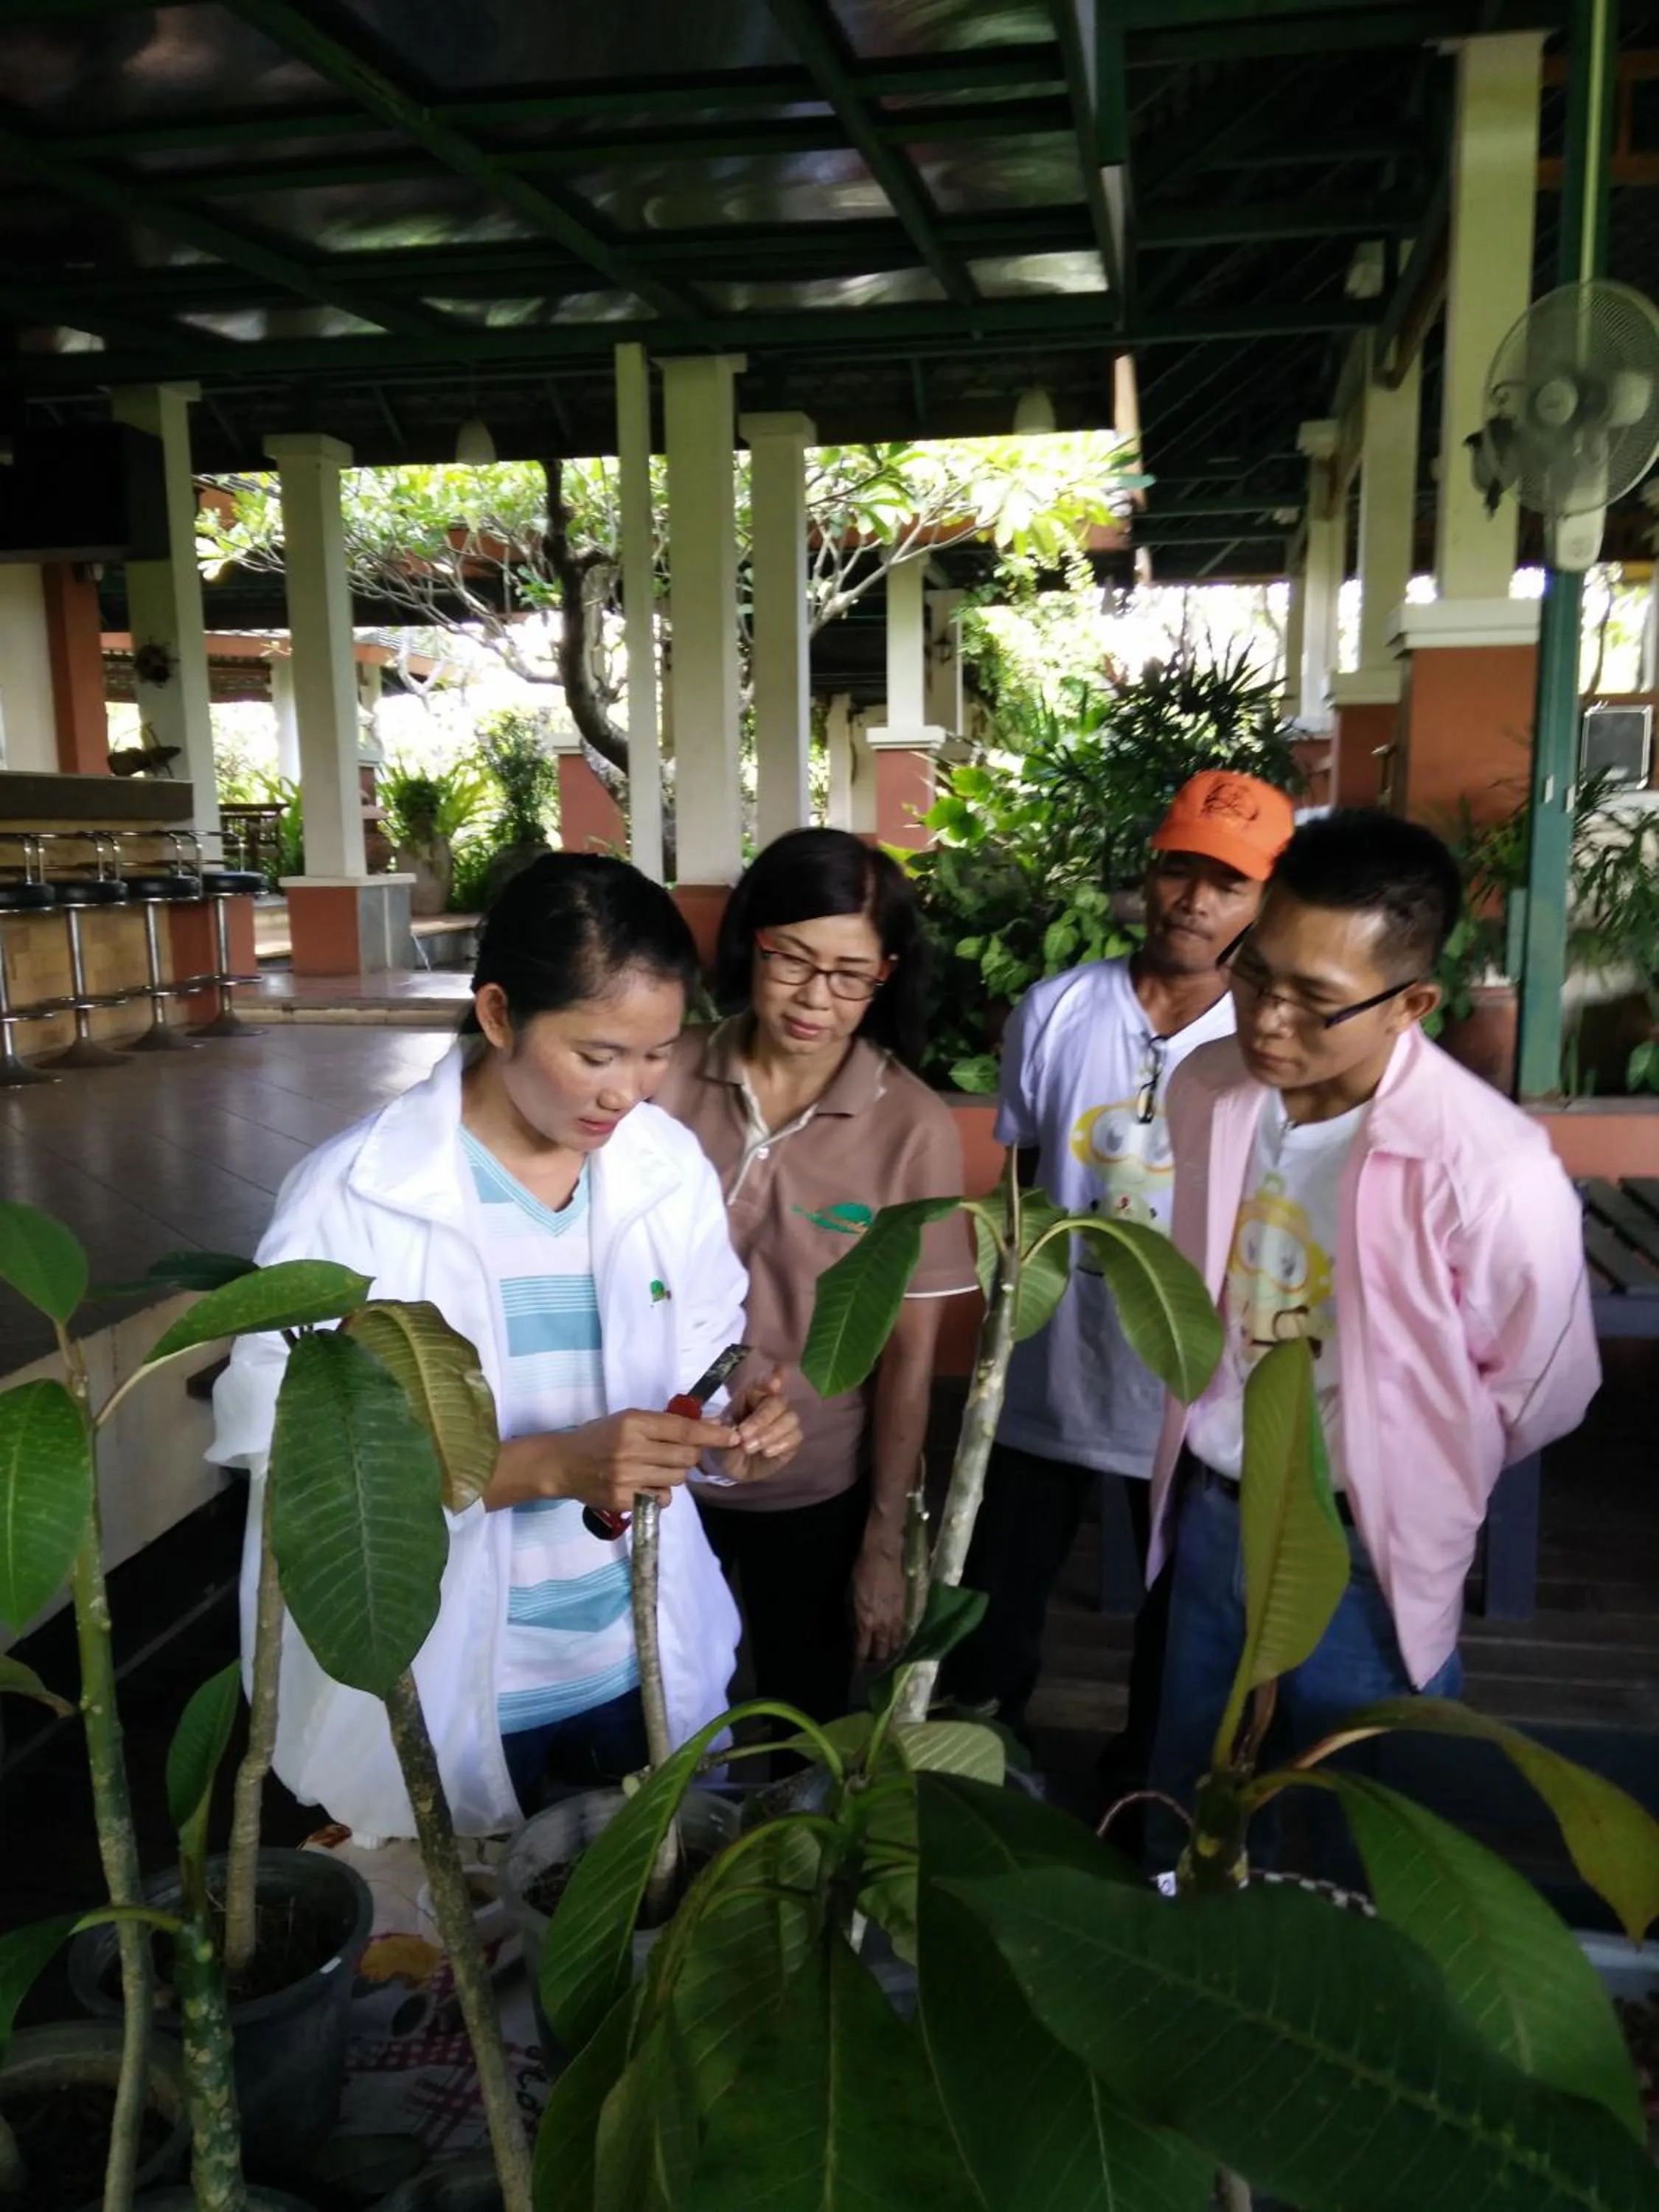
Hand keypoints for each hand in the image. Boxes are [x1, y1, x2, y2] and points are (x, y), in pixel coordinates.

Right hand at [541, 1408, 738, 1515]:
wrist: (563, 1463)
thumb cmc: (599, 1436)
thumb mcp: (627, 1419)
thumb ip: (664, 1424)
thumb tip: (708, 1426)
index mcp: (634, 1423)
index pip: (684, 1430)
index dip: (712, 1434)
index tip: (732, 1437)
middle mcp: (632, 1449)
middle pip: (686, 1457)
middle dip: (691, 1456)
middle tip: (679, 1453)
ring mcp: (627, 1477)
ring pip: (677, 1478)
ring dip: (675, 1473)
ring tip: (656, 1468)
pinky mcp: (623, 1499)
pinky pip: (662, 1498)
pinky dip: (661, 1492)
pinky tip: (647, 1484)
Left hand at [708, 1368, 799, 1483]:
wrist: (731, 1467)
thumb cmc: (724, 1443)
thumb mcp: (717, 1434)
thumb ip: (722, 1427)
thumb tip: (725, 1424)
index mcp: (751, 1395)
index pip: (764, 1381)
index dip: (771, 1379)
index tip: (773, 1383)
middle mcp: (772, 1403)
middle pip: (778, 1402)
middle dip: (761, 1419)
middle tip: (743, 1435)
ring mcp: (785, 1420)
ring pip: (790, 1419)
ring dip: (769, 1434)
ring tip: (750, 1448)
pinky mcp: (793, 1439)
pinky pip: (795, 1436)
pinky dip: (781, 1444)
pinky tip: (766, 1453)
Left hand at [852, 1540, 907, 1667]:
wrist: (883, 1555)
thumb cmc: (862, 1572)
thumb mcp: (850, 1596)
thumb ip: (854, 1618)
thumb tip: (857, 1634)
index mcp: (866, 1622)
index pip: (863, 1651)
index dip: (861, 1664)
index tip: (859, 1672)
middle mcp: (883, 1625)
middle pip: (882, 1652)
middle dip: (878, 1664)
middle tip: (876, 1672)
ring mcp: (897, 1618)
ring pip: (896, 1644)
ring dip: (892, 1654)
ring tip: (889, 1663)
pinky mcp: (908, 1610)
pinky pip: (905, 1632)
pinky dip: (902, 1640)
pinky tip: (900, 1645)